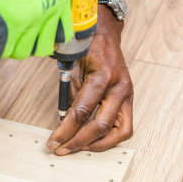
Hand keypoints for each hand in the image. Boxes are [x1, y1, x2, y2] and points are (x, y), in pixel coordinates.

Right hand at [0, 0, 72, 59]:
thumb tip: (36, 5)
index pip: (62, 29)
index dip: (47, 34)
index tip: (37, 33)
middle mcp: (48, 9)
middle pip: (43, 44)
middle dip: (29, 41)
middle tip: (15, 35)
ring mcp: (28, 20)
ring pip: (22, 51)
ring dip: (11, 44)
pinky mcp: (6, 28)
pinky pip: (1, 49)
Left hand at [47, 7, 133, 154]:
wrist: (105, 33)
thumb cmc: (88, 47)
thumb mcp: (72, 68)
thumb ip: (70, 96)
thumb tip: (63, 123)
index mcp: (103, 76)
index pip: (82, 112)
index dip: (65, 130)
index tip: (53, 141)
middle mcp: (120, 87)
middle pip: (101, 126)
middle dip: (79, 141)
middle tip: (62, 149)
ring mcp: (128, 94)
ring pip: (120, 132)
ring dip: (98, 144)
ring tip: (79, 147)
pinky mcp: (129, 99)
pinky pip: (124, 126)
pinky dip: (109, 137)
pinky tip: (93, 139)